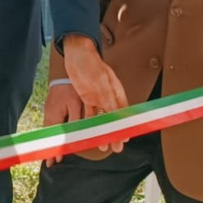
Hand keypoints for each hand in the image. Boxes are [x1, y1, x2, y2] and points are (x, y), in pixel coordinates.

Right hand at [42, 83, 84, 163]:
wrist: (64, 73)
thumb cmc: (71, 88)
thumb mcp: (76, 104)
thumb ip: (75, 120)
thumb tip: (75, 135)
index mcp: (55, 115)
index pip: (54, 137)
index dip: (54, 149)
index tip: (53, 161)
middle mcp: (49, 115)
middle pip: (48, 136)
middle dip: (49, 148)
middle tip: (49, 163)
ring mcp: (48, 111)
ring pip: (48, 130)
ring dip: (50, 141)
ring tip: (51, 153)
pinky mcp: (50, 107)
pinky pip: (50, 124)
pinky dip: (51, 133)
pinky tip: (54, 137)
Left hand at [62, 33, 128, 153]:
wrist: (76, 53)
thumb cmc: (91, 64)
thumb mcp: (101, 83)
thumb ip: (109, 100)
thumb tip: (117, 116)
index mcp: (117, 92)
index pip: (123, 114)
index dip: (124, 127)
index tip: (125, 139)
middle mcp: (109, 97)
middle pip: (113, 119)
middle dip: (114, 133)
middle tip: (115, 148)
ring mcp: (97, 97)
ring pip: (101, 118)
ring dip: (102, 131)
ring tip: (102, 145)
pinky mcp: (87, 97)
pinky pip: (89, 113)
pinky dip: (89, 123)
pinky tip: (89, 132)